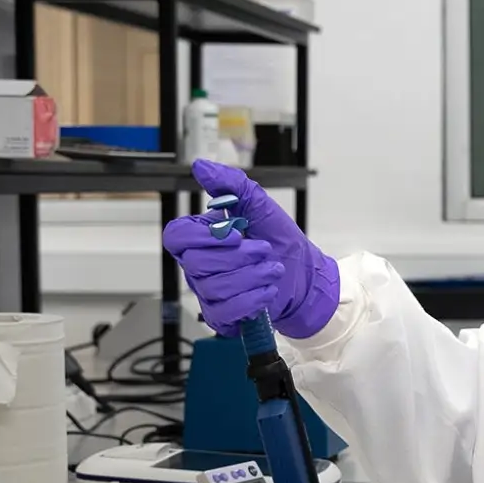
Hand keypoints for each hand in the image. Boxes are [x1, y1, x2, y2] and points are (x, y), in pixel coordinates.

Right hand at [161, 160, 339, 337]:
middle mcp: (199, 266)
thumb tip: (202, 167)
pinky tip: (267, 291)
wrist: (306, 275)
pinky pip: (226, 311)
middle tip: (263, 250)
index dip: (201, 237)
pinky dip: (252, 299)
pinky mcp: (223, 315)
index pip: (176, 236)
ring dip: (251, 276)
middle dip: (238, 256)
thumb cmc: (280, 241)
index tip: (234, 234)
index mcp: (202, 238)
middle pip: (197, 263)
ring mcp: (209, 292)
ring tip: (272, 269)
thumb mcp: (260, 205)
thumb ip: (232, 185)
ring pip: (215, 287)